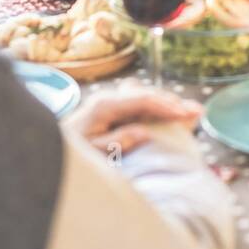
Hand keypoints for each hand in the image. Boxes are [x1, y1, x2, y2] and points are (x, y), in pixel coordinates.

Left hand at [73, 87, 201, 156]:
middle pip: (147, 94)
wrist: (51, 150)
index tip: (187, 114)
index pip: (142, 99)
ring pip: (144, 97)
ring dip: (167, 104)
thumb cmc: (72, 154)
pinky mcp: (111, 111)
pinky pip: (138, 104)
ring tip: (190, 113)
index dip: (167, 106)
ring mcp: (110, 103)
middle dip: (173, 103)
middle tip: (197, 112)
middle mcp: (108, 99)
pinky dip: (156, 109)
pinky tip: (171, 116)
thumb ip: (118, 142)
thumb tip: (145, 132)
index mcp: (105, 105)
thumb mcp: (94, 153)